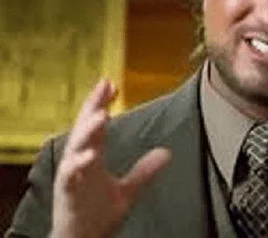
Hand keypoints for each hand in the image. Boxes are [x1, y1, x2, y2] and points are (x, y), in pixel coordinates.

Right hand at [51, 80, 170, 237]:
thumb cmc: (97, 216)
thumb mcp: (127, 191)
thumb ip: (144, 171)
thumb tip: (166, 153)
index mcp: (92, 158)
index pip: (96, 125)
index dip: (102, 104)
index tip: (112, 85)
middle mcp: (80, 162)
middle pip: (85, 128)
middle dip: (93, 105)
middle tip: (105, 85)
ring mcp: (73, 177)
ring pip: (76, 147)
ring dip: (88, 130)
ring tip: (102, 115)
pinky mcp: (67, 194)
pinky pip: (70, 176)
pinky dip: (78, 163)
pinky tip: (90, 153)